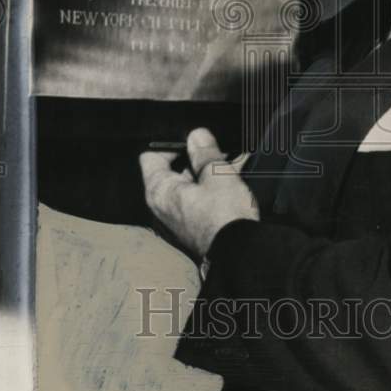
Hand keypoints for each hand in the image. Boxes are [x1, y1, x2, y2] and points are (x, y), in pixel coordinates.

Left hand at [140, 128, 258, 258]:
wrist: (240, 255)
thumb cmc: (225, 218)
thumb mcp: (217, 174)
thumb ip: (205, 152)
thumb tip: (197, 135)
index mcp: (159, 191)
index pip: (150, 156)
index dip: (170, 144)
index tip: (192, 141)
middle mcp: (161, 208)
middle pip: (170, 172)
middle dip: (193, 160)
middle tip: (215, 155)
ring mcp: (175, 221)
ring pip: (186, 188)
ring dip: (204, 177)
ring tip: (227, 171)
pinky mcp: (190, 230)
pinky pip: (195, 203)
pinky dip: (208, 193)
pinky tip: (228, 188)